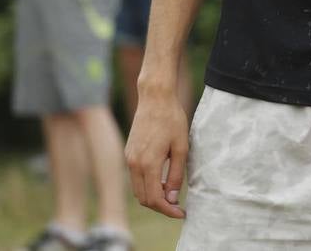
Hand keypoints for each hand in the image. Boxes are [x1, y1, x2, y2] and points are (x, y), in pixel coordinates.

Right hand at [125, 87, 189, 218]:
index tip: (181, 213)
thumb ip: (176, 175)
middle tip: (178, 206)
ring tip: (172, 193)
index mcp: (148, 164)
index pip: (154, 198)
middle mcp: (134, 164)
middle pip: (143, 198)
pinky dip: (147, 185)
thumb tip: (173, 198)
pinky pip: (135, 178)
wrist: (155, 99)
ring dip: (153, 196)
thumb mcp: (182, 147)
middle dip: (160, 206)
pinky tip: (162, 180)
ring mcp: (129, 159)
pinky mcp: (128, 154)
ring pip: (138, 190)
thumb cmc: (172, 120)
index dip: (168, 210)